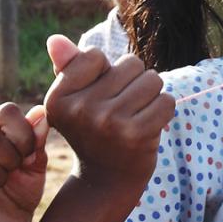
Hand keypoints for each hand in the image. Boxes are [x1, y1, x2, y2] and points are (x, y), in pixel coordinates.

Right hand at [41, 35, 173, 191]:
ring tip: (136, 114)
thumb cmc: (92, 131)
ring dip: (151, 94)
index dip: (104, 72)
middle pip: (130, 64)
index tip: (98, 97)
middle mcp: (80, 110)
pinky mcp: (137, 134)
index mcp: (58, 99)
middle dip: (133, 81)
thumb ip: (68, 68)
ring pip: (152, 80)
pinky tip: (150, 125)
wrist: (106, 181)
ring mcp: (109, 123)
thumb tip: (55, 39)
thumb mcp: (74, 101)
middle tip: (122, 109)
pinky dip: (164, 110)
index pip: (94, 55)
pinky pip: (167, 101)